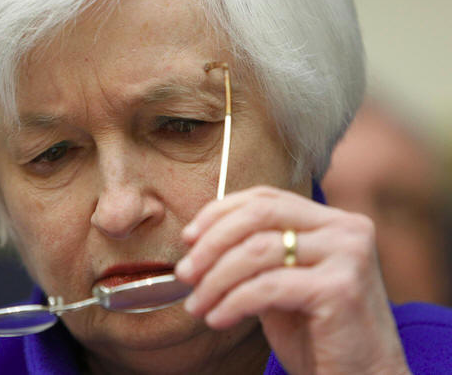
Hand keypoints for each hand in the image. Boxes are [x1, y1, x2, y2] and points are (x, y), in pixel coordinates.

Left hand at [175, 186, 409, 374]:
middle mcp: (345, 228)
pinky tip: (218, 319)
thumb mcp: (281, 280)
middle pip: (258, 215)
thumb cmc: (317, 333)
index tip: (188, 237)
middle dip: (211, 242)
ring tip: (197, 305)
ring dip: (215, 279)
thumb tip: (197, 241)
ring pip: (257, 250)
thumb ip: (254, 253)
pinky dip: (233, 302)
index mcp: (331, 220)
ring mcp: (347, 254)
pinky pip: (267, 286)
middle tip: (185, 272)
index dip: (220, 212)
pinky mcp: (341, 287)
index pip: (265, 198)